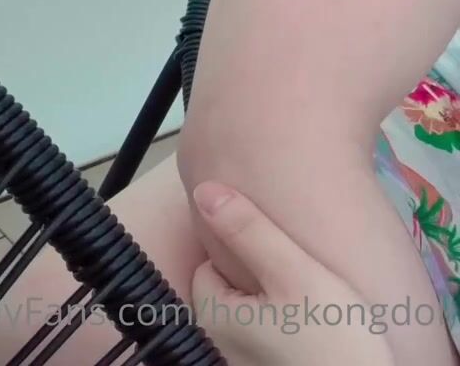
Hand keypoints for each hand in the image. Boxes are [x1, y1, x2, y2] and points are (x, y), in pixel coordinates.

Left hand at [189, 180, 395, 365]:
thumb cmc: (334, 340)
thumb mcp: (295, 274)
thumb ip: (249, 231)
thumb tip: (204, 190)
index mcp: (211, 315)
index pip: (210, 264)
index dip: (244, 252)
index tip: (279, 252)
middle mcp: (218, 343)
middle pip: (229, 290)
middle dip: (261, 279)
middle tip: (302, 278)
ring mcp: (243, 361)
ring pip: (253, 315)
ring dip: (276, 305)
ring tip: (311, 302)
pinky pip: (269, 338)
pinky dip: (287, 330)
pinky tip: (315, 328)